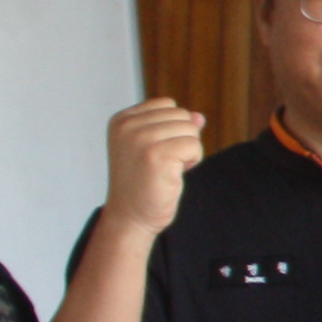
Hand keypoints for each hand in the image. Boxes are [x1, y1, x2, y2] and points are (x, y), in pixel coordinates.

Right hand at [100, 97, 205, 236]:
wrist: (131, 216)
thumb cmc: (144, 183)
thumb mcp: (155, 147)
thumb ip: (174, 127)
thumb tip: (199, 116)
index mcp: (122, 120)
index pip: (167, 105)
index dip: (172, 129)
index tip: (155, 152)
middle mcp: (127, 126)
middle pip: (181, 115)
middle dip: (182, 139)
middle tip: (163, 164)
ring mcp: (140, 139)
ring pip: (190, 129)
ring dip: (188, 151)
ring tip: (167, 169)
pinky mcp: (156, 155)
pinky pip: (194, 145)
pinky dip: (192, 161)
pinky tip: (173, 175)